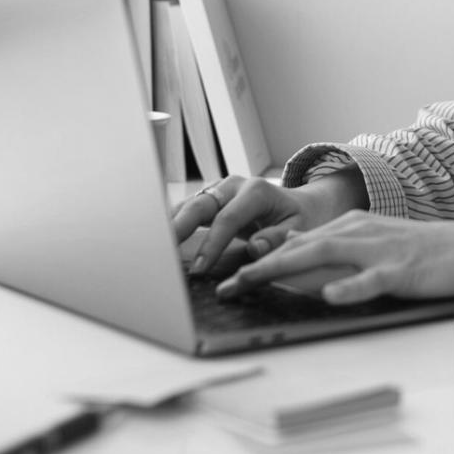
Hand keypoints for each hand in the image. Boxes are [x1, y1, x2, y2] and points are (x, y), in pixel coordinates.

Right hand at [170, 170, 366, 274]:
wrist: (302, 203)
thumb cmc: (301, 218)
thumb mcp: (299, 228)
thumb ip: (278, 238)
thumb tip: (256, 248)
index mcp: (257, 191)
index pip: (227, 218)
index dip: (211, 244)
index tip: (199, 268)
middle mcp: (234, 185)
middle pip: (200, 205)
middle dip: (179, 228)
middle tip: (161, 252)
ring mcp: (220, 189)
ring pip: (189, 204)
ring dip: (170, 225)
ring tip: (151, 247)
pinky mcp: (211, 198)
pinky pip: (188, 210)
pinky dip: (173, 224)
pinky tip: (159, 241)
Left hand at [217, 211, 453, 315]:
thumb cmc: (419, 254)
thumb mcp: (370, 247)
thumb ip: (334, 252)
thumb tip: (295, 255)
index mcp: (348, 227)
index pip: (294, 243)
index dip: (258, 259)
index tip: (227, 277)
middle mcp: (357, 231)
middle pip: (299, 247)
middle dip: (259, 265)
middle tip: (226, 284)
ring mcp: (379, 249)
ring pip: (325, 256)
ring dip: (287, 270)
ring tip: (256, 281)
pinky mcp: (401, 268)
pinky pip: (371, 279)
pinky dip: (349, 287)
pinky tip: (330, 295)